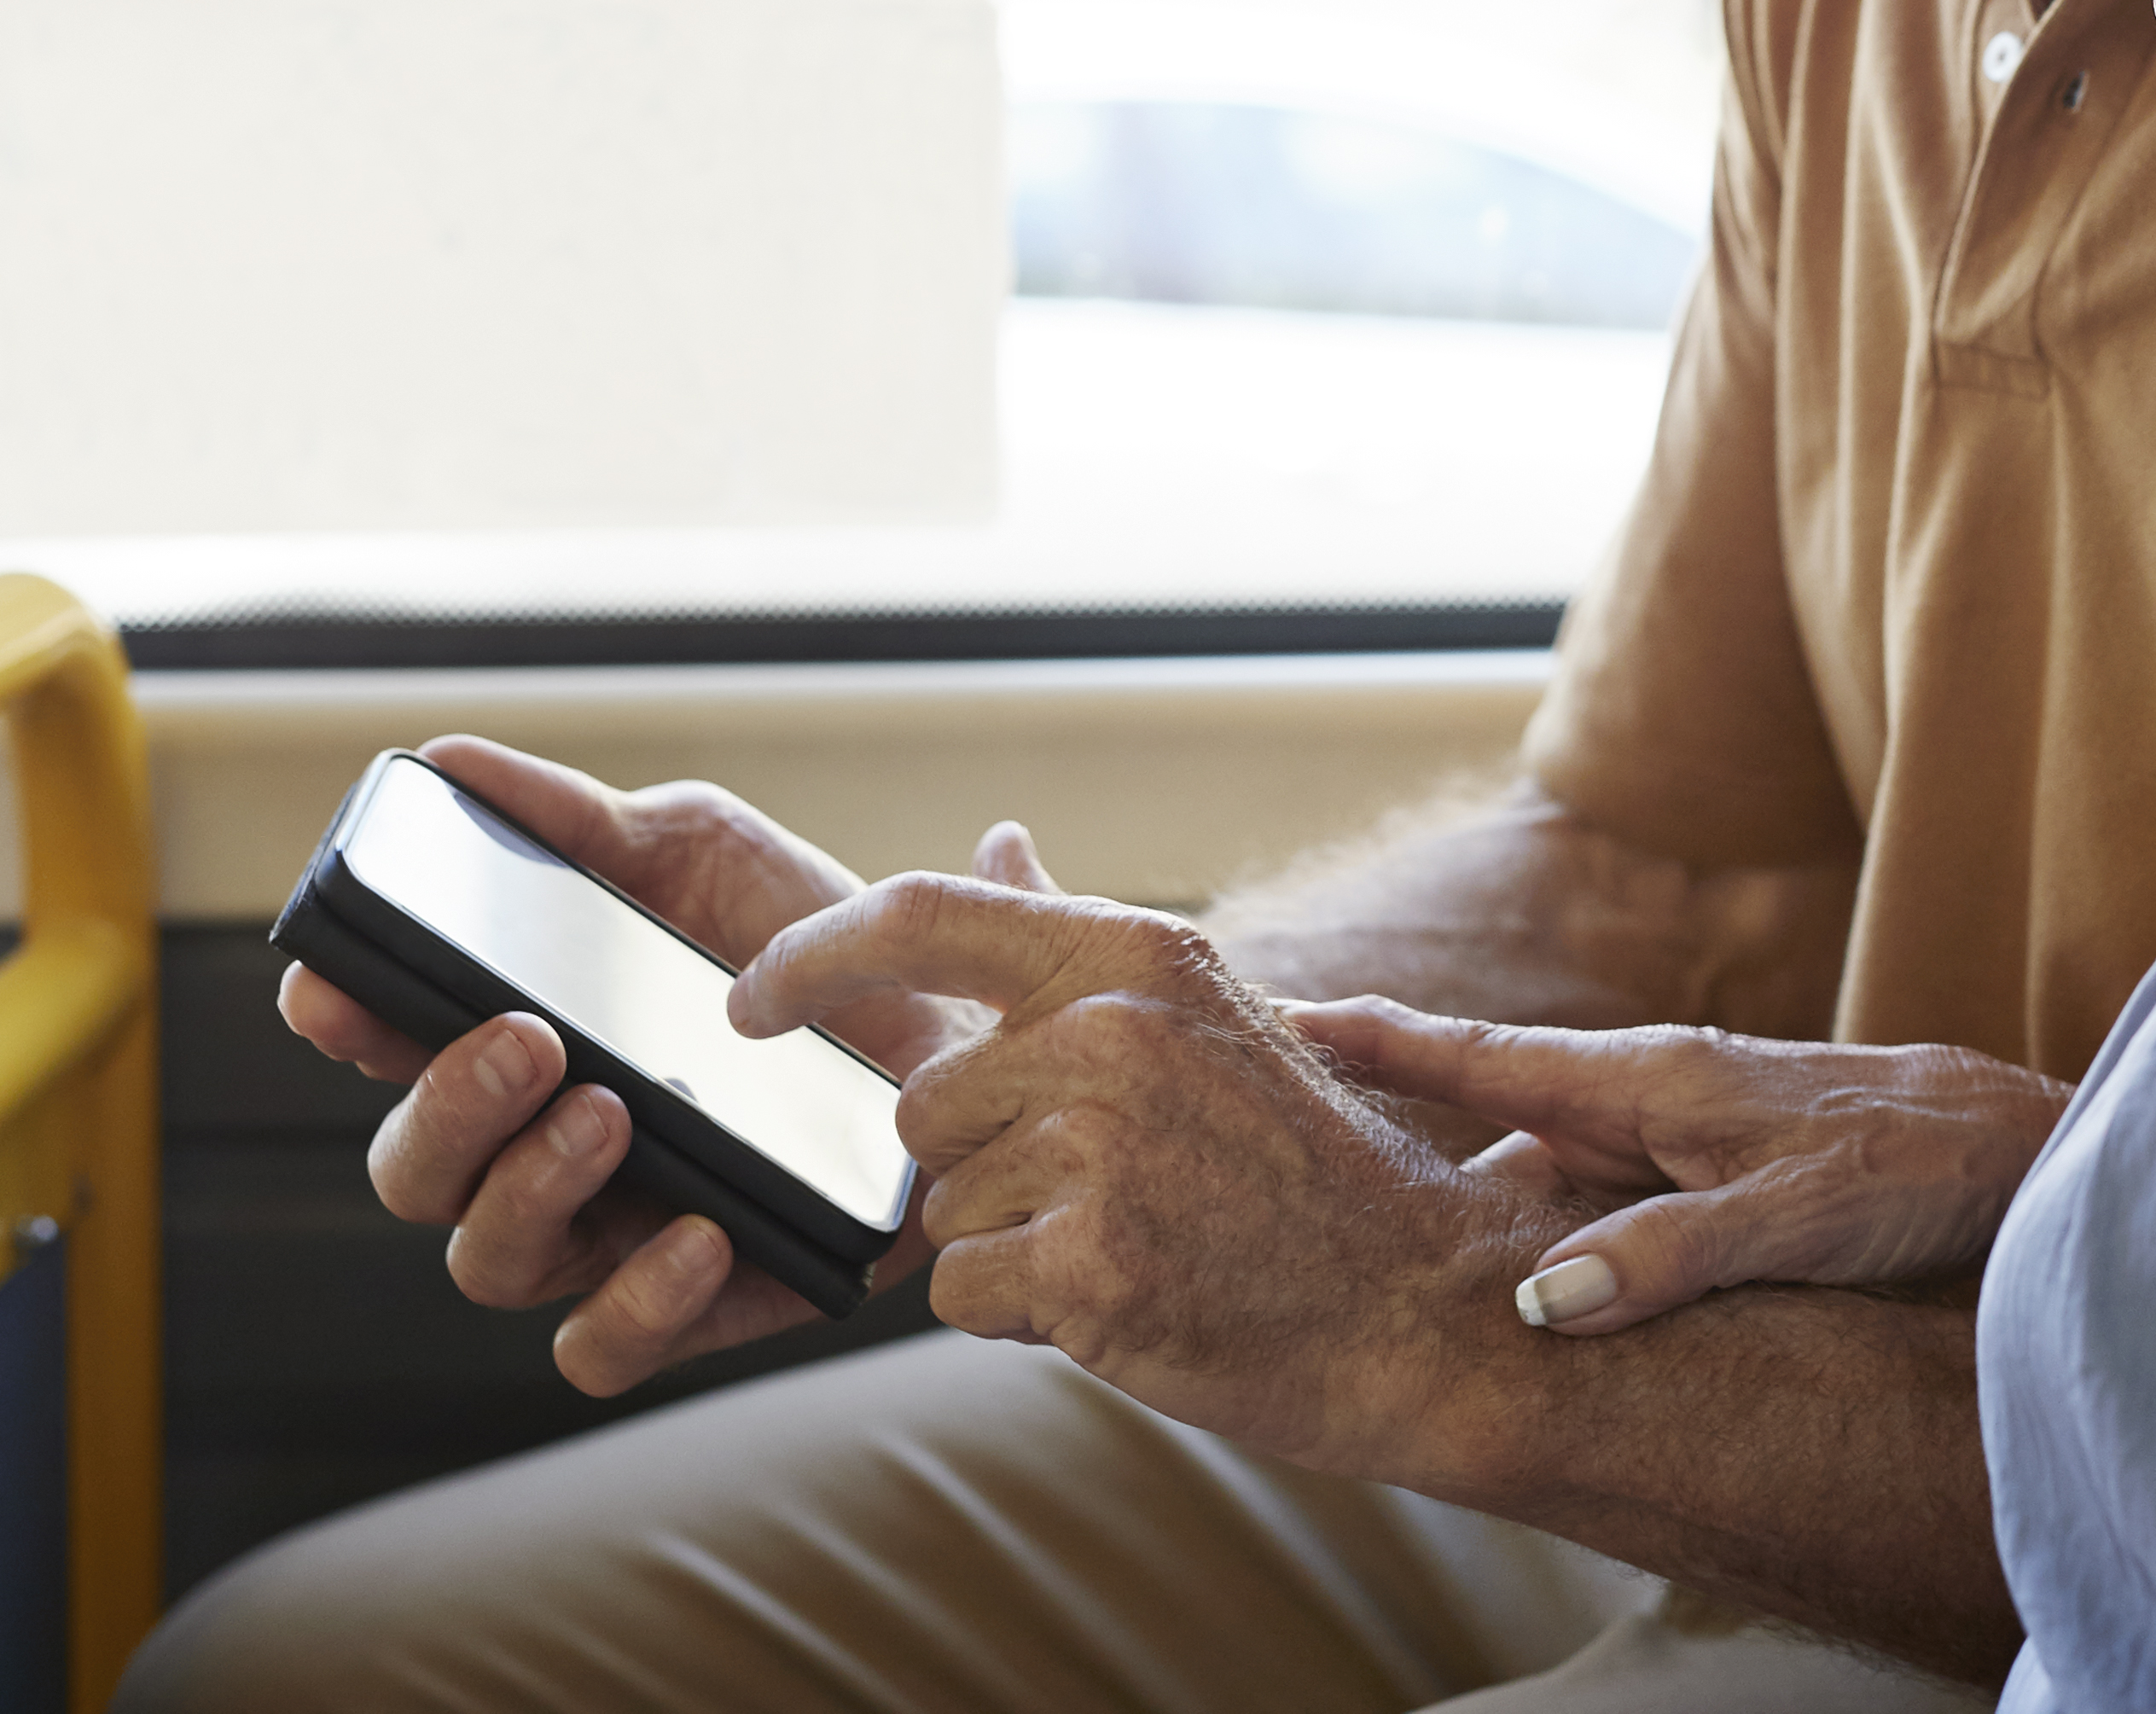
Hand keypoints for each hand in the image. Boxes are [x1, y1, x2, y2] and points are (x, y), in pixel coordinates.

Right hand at [276, 738, 1017, 1395]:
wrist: (958, 1019)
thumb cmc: (807, 937)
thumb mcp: (698, 852)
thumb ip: (574, 819)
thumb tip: (447, 762)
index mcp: (517, 1035)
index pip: (380, 1044)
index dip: (340, 1018)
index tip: (339, 985)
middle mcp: (535, 1146)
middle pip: (413, 1171)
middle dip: (443, 1109)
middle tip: (529, 1042)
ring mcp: (605, 1232)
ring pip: (489, 1260)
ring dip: (531, 1187)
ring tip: (613, 1113)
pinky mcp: (694, 1305)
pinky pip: (603, 1349)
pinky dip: (636, 1302)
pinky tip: (699, 1230)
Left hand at [735, 842, 1570, 1480]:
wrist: (1409, 1302)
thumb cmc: (1296, 1164)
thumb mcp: (1194, 1011)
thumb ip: (1070, 929)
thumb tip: (996, 841)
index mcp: (1130, 957)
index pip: (918, 917)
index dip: (808, 956)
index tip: (747, 1001)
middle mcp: (1110, 1035)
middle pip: (924, 1108)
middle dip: (978, 1164)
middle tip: (1101, 1188)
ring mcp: (1101, 1152)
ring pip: (943, 1212)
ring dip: (1008, 1244)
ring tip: (1132, 1238)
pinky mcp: (1091, 1268)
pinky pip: (964, 1296)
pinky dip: (1020, 1315)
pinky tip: (1121, 1295)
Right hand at [1289, 1002, 2066, 1336]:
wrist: (2022, 1151)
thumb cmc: (1919, 1170)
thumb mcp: (1792, 1220)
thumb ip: (1669, 1255)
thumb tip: (1539, 1303)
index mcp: (1650, 1082)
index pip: (1480, 1054)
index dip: (1375, 1038)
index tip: (1272, 1011)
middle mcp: (1651, 1093)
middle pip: (1487, 1091)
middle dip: (1384, 1094)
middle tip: (1274, 1102)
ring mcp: (1681, 1126)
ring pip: (1538, 1140)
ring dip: (1455, 1153)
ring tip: (1359, 1181)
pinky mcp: (1713, 1163)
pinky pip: (1592, 1177)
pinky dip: (1534, 1196)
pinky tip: (1510, 1243)